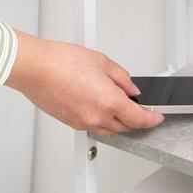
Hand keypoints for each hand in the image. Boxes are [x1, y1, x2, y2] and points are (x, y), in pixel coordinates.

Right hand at [5, 31, 163, 134]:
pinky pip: (93, 127)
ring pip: (109, 130)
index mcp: (109, 102)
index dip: (152, 119)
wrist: (35, 69)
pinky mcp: (71, 123)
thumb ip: (122, 79)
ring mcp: (83, 123)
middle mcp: (97, 117)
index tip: (157, 117)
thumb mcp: (102, 62)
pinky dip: (101, 120)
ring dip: (118, 122)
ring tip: (118, 106)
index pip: (139, 119)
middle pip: (126, 128)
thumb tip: (132, 90)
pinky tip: (99, 105)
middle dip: (136, 120)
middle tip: (139, 109)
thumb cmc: (61, 62)